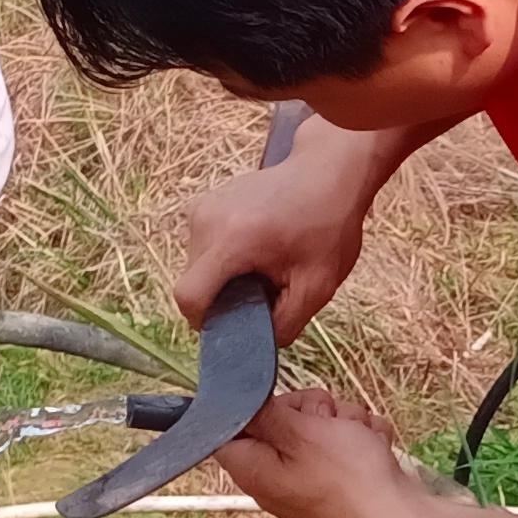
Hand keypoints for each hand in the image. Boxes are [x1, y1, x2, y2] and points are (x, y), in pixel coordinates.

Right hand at [177, 138, 382, 341]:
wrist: (328, 172)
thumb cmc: (328, 226)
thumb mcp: (316, 287)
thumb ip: (283, 326)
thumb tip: (255, 345)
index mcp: (230, 240)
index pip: (190, 298)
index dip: (208, 323)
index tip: (237, 322)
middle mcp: (205, 220)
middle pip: (193, 284)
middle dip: (223, 299)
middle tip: (265, 291)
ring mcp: (200, 208)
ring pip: (196, 267)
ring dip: (224, 278)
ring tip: (263, 266)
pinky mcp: (202, 203)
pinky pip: (201, 249)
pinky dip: (223, 259)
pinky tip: (256, 250)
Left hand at [209, 385, 437, 517]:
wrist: (400, 517)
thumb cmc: (348, 478)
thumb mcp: (301, 433)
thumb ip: (264, 413)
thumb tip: (231, 402)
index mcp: (253, 469)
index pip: (228, 428)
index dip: (252, 406)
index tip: (276, 400)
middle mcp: (275, 475)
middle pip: (278, 419)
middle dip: (310, 409)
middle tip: (326, 421)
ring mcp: (308, 477)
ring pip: (317, 424)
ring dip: (342, 420)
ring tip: (356, 436)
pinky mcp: (337, 478)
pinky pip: (342, 441)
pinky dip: (359, 437)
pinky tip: (370, 447)